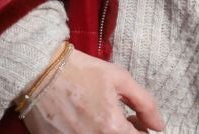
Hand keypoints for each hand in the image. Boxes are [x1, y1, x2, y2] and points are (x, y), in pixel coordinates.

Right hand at [21, 50, 164, 132]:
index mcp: (112, 127)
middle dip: (124, 132)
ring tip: (100, 118)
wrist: (38, 71)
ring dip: (106, 132)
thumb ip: (145, 103)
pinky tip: (82, 121)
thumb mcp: (119, 78)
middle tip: (119, 120)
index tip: (136, 121)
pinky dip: (86, 133)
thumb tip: (160, 126)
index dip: (141, 131)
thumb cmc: (80, 70)